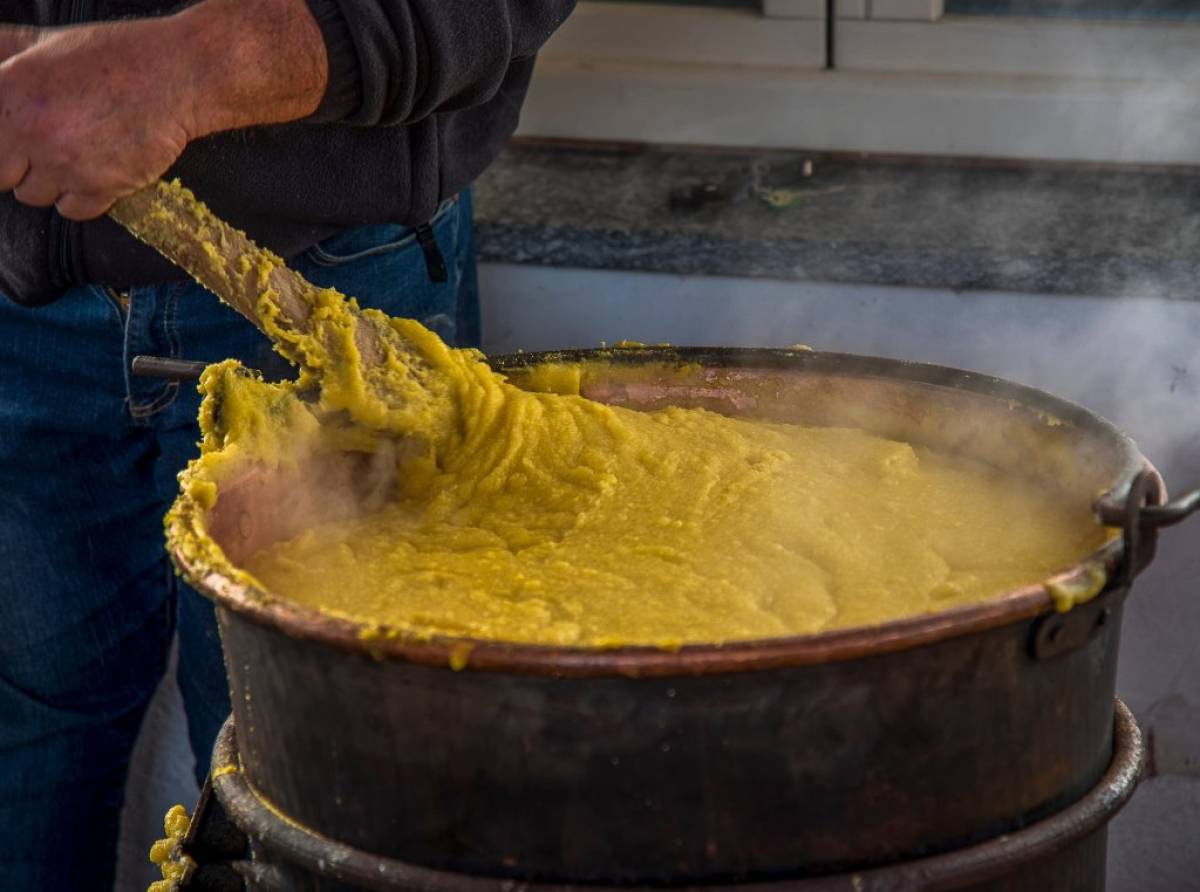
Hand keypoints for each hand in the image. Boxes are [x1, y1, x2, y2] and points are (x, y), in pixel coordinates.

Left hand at [0, 0, 327, 220]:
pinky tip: (97, 172)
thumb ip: (6, 51)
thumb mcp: (48, 44)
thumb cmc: (116, 56)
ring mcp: (63, 162)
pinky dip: (81, 198)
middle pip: (2, 176)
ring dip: (52, 183)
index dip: (3, 148)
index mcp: (8, 91)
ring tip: (77, 157)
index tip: (15, 149)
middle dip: (21, 166)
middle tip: (45, 150)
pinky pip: (71, 211)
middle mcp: (29, 129)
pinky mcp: (99, 186)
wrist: (176, 76)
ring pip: (34, 196)